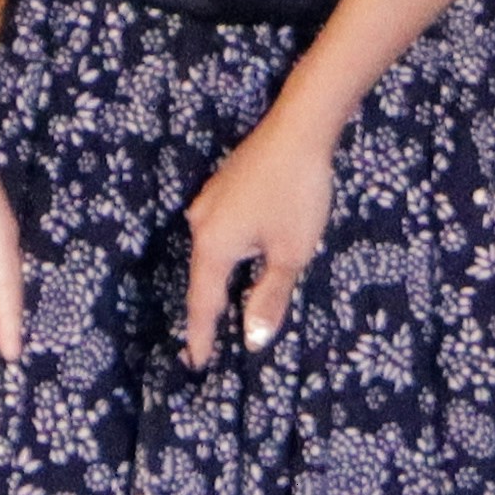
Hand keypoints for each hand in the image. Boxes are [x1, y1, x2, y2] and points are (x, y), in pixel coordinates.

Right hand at [180, 100, 339, 361]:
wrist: (298, 130)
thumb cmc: (297, 195)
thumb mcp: (290, 253)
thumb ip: (270, 297)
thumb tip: (253, 339)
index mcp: (213, 247)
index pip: (203, 303)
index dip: (202, 335)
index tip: (196, 363)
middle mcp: (201, 225)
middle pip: (203, 277)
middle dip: (206, 310)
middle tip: (205, 343)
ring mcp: (209, 202)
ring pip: (211, 252)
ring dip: (216, 280)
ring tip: (218, 307)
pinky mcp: (222, 186)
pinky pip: (219, 232)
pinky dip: (226, 254)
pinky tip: (236, 257)